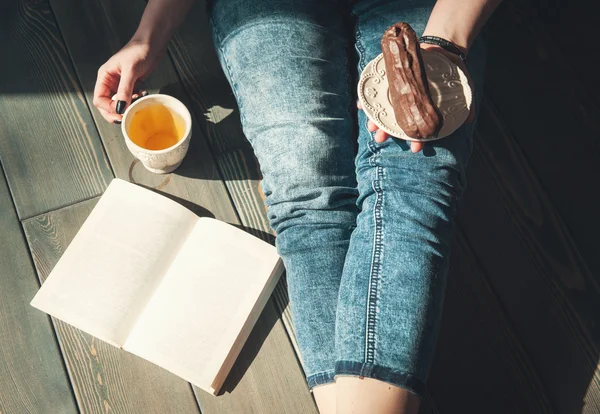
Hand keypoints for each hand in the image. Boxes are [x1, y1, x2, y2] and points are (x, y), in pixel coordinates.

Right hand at [93, 38, 165, 122]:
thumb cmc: (139, 51)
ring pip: (119, 103)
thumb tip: (119, 109)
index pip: (99, 100)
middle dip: (116, 112)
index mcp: (104, 77)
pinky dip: (135, 101)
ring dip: (127, 107)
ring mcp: (121, 84)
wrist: (153, 43)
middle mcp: (110, 82)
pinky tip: (143, 95)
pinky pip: (130, 99)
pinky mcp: (131, 85)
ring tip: (138, 101)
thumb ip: (124, 90)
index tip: (121, 111)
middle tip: (127, 116)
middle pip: (106, 105)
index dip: (109, 109)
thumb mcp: (131, 70)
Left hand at [357, 44, 474, 153]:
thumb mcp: (463, 86)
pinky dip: (366, 100)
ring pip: (383, 110)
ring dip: (374, 120)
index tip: (415, 148)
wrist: (442, 46)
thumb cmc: (452, 70)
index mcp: (423, 109)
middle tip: (381, 139)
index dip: (415, 139)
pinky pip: (376, 91)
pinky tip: (360, 105)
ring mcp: (398, 93)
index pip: (417, 128)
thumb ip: (467, 104)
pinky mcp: (390, 79)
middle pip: (395, 122)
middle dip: (387, 133)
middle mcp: (409, 104)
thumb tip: (470, 121)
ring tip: (371, 128)